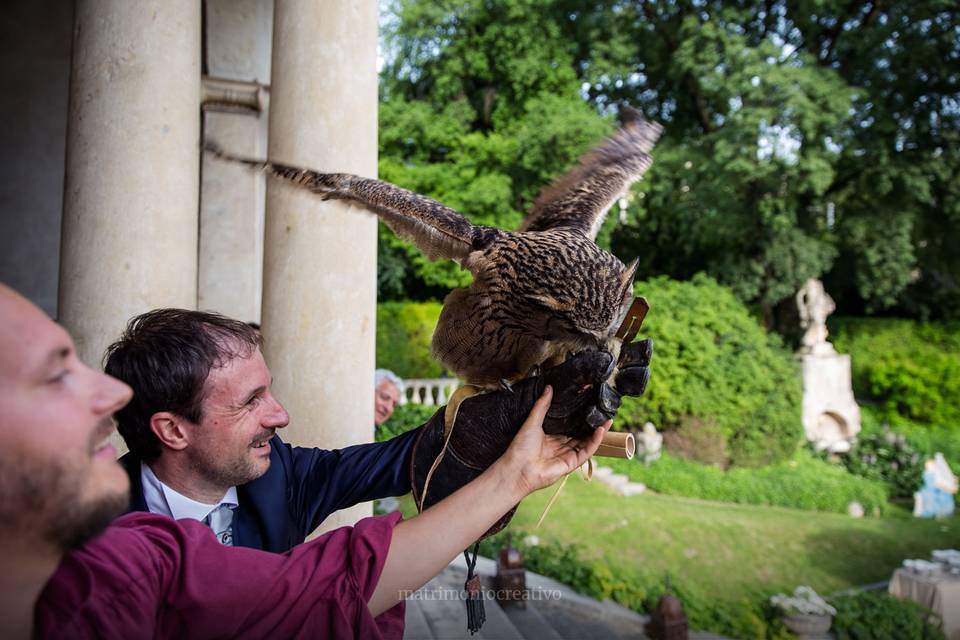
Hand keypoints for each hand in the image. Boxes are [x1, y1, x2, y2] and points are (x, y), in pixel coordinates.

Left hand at [496, 386, 610, 497]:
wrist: (518, 468)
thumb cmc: (521, 446)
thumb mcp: (532, 421)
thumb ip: (543, 405)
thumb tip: (549, 387)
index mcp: (552, 436)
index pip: (569, 425)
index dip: (579, 417)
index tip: (589, 405)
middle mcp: (560, 445)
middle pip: (581, 433)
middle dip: (592, 424)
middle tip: (603, 412)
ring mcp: (567, 455)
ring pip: (586, 442)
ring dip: (598, 432)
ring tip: (607, 420)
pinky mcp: (571, 463)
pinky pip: (586, 452)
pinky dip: (595, 442)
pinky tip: (600, 431)